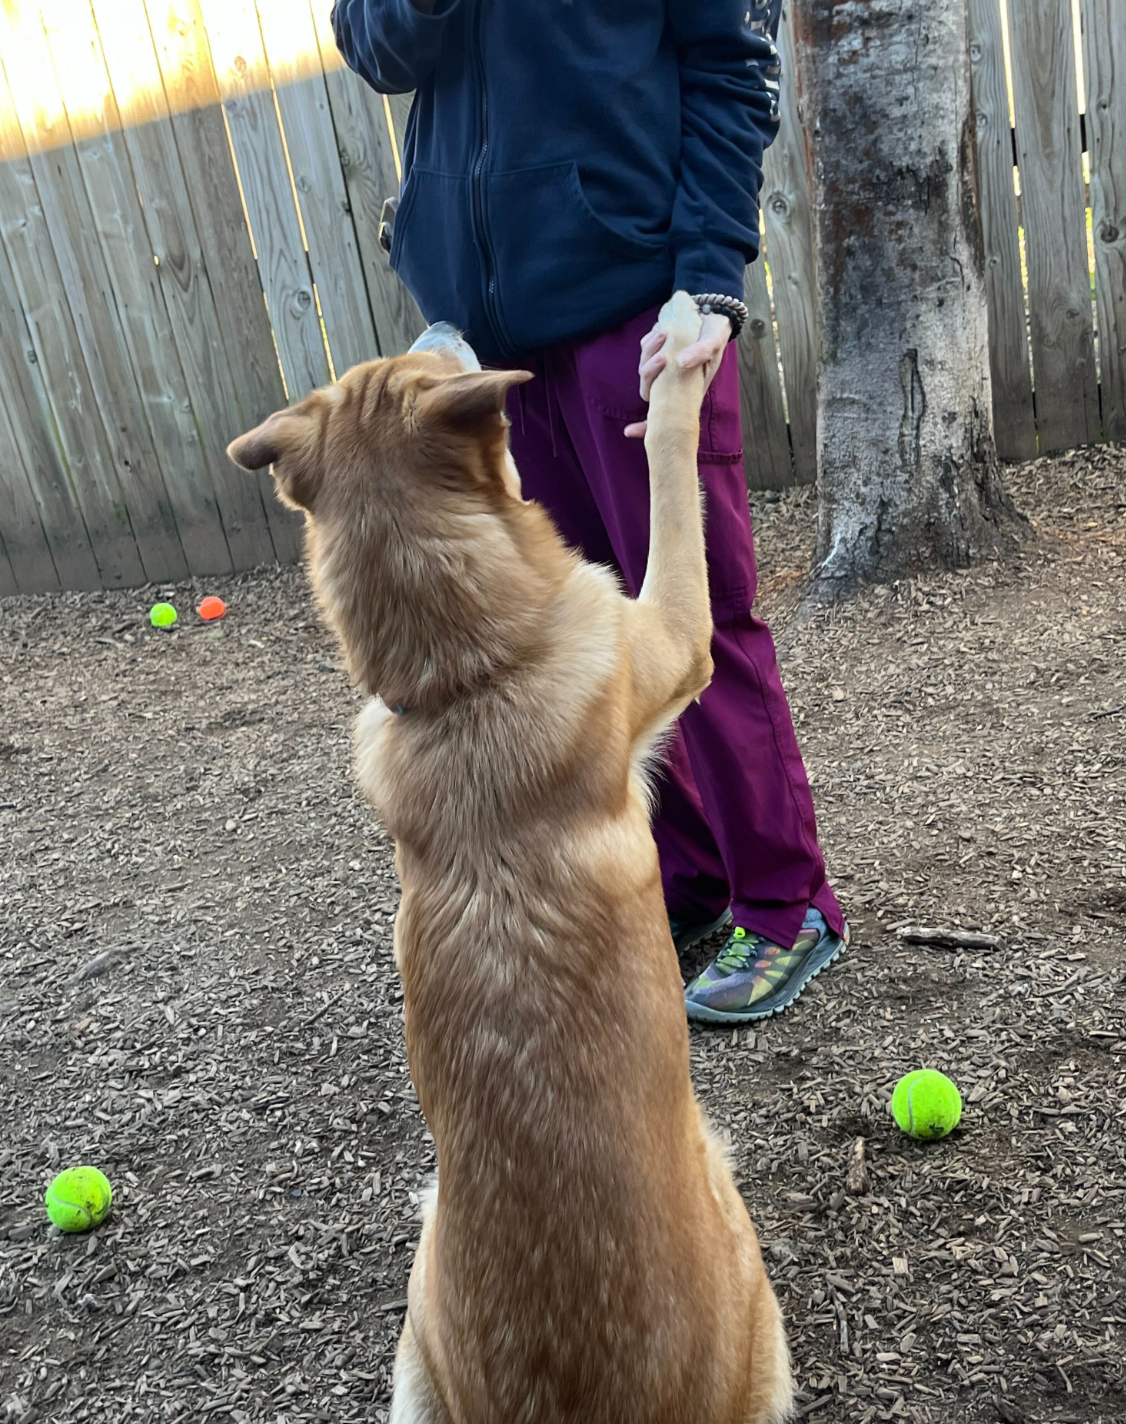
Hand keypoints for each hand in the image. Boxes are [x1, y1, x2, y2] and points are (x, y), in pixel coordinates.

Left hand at [624, 311, 731, 438]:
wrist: (713, 314)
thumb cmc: (715, 335)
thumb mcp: (713, 343)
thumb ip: (701, 352)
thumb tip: (681, 362)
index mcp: (686, 390)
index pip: (664, 414)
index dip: (646, 426)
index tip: (629, 431)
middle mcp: (671, 382)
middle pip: (648, 388)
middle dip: (649, 372)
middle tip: (663, 356)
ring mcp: (663, 366)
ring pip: (644, 367)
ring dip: (650, 351)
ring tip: (664, 334)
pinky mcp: (658, 349)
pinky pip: (645, 348)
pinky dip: (649, 341)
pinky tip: (661, 331)